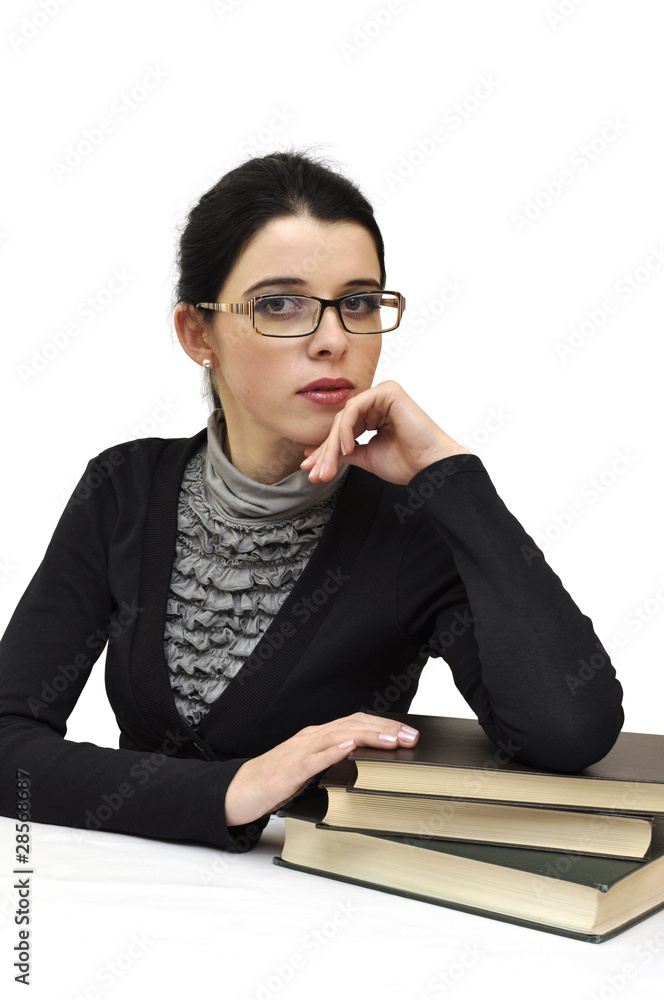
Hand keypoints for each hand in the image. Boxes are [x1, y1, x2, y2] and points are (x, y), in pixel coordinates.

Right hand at [224, 712, 419, 826]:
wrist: (237, 791)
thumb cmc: (274, 782)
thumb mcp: (310, 770)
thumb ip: (333, 763)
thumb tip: (367, 764)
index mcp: (317, 738)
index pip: (356, 723)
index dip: (384, 725)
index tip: (410, 734)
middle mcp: (310, 738)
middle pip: (352, 725)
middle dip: (385, 729)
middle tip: (412, 738)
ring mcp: (299, 752)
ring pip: (338, 736)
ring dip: (368, 736)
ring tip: (392, 739)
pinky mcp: (288, 771)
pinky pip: (313, 759)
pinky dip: (332, 751)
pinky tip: (349, 748)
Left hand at [299, 380, 470, 484]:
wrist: (430, 467)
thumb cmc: (407, 463)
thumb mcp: (367, 457)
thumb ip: (345, 452)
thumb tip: (315, 453)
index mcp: (375, 415)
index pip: (343, 428)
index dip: (326, 450)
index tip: (312, 469)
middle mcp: (379, 402)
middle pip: (341, 422)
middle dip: (326, 450)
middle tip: (315, 472)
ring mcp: (383, 395)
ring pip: (345, 416)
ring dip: (333, 444)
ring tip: (330, 466)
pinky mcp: (388, 392)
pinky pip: (355, 408)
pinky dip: (346, 429)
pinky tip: (347, 448)